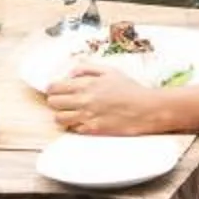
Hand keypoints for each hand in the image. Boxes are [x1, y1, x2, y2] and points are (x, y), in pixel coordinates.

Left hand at [45, 59, 166, 136]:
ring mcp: (87, 117)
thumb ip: (87, 68)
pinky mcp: (93, 130)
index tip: (55, 90)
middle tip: (62, 101)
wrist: (146, 109)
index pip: (55, 87)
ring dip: (62, 115)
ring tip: (70, 112)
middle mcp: (83, 100)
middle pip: (53, 103)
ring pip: (59, 119)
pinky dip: (74, 125)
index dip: (52, 88)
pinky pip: (73, 130)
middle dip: (55, 101)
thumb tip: (70, 72)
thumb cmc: (130, 89)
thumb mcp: (110, 71)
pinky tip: (82, 121)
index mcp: (86, 84)